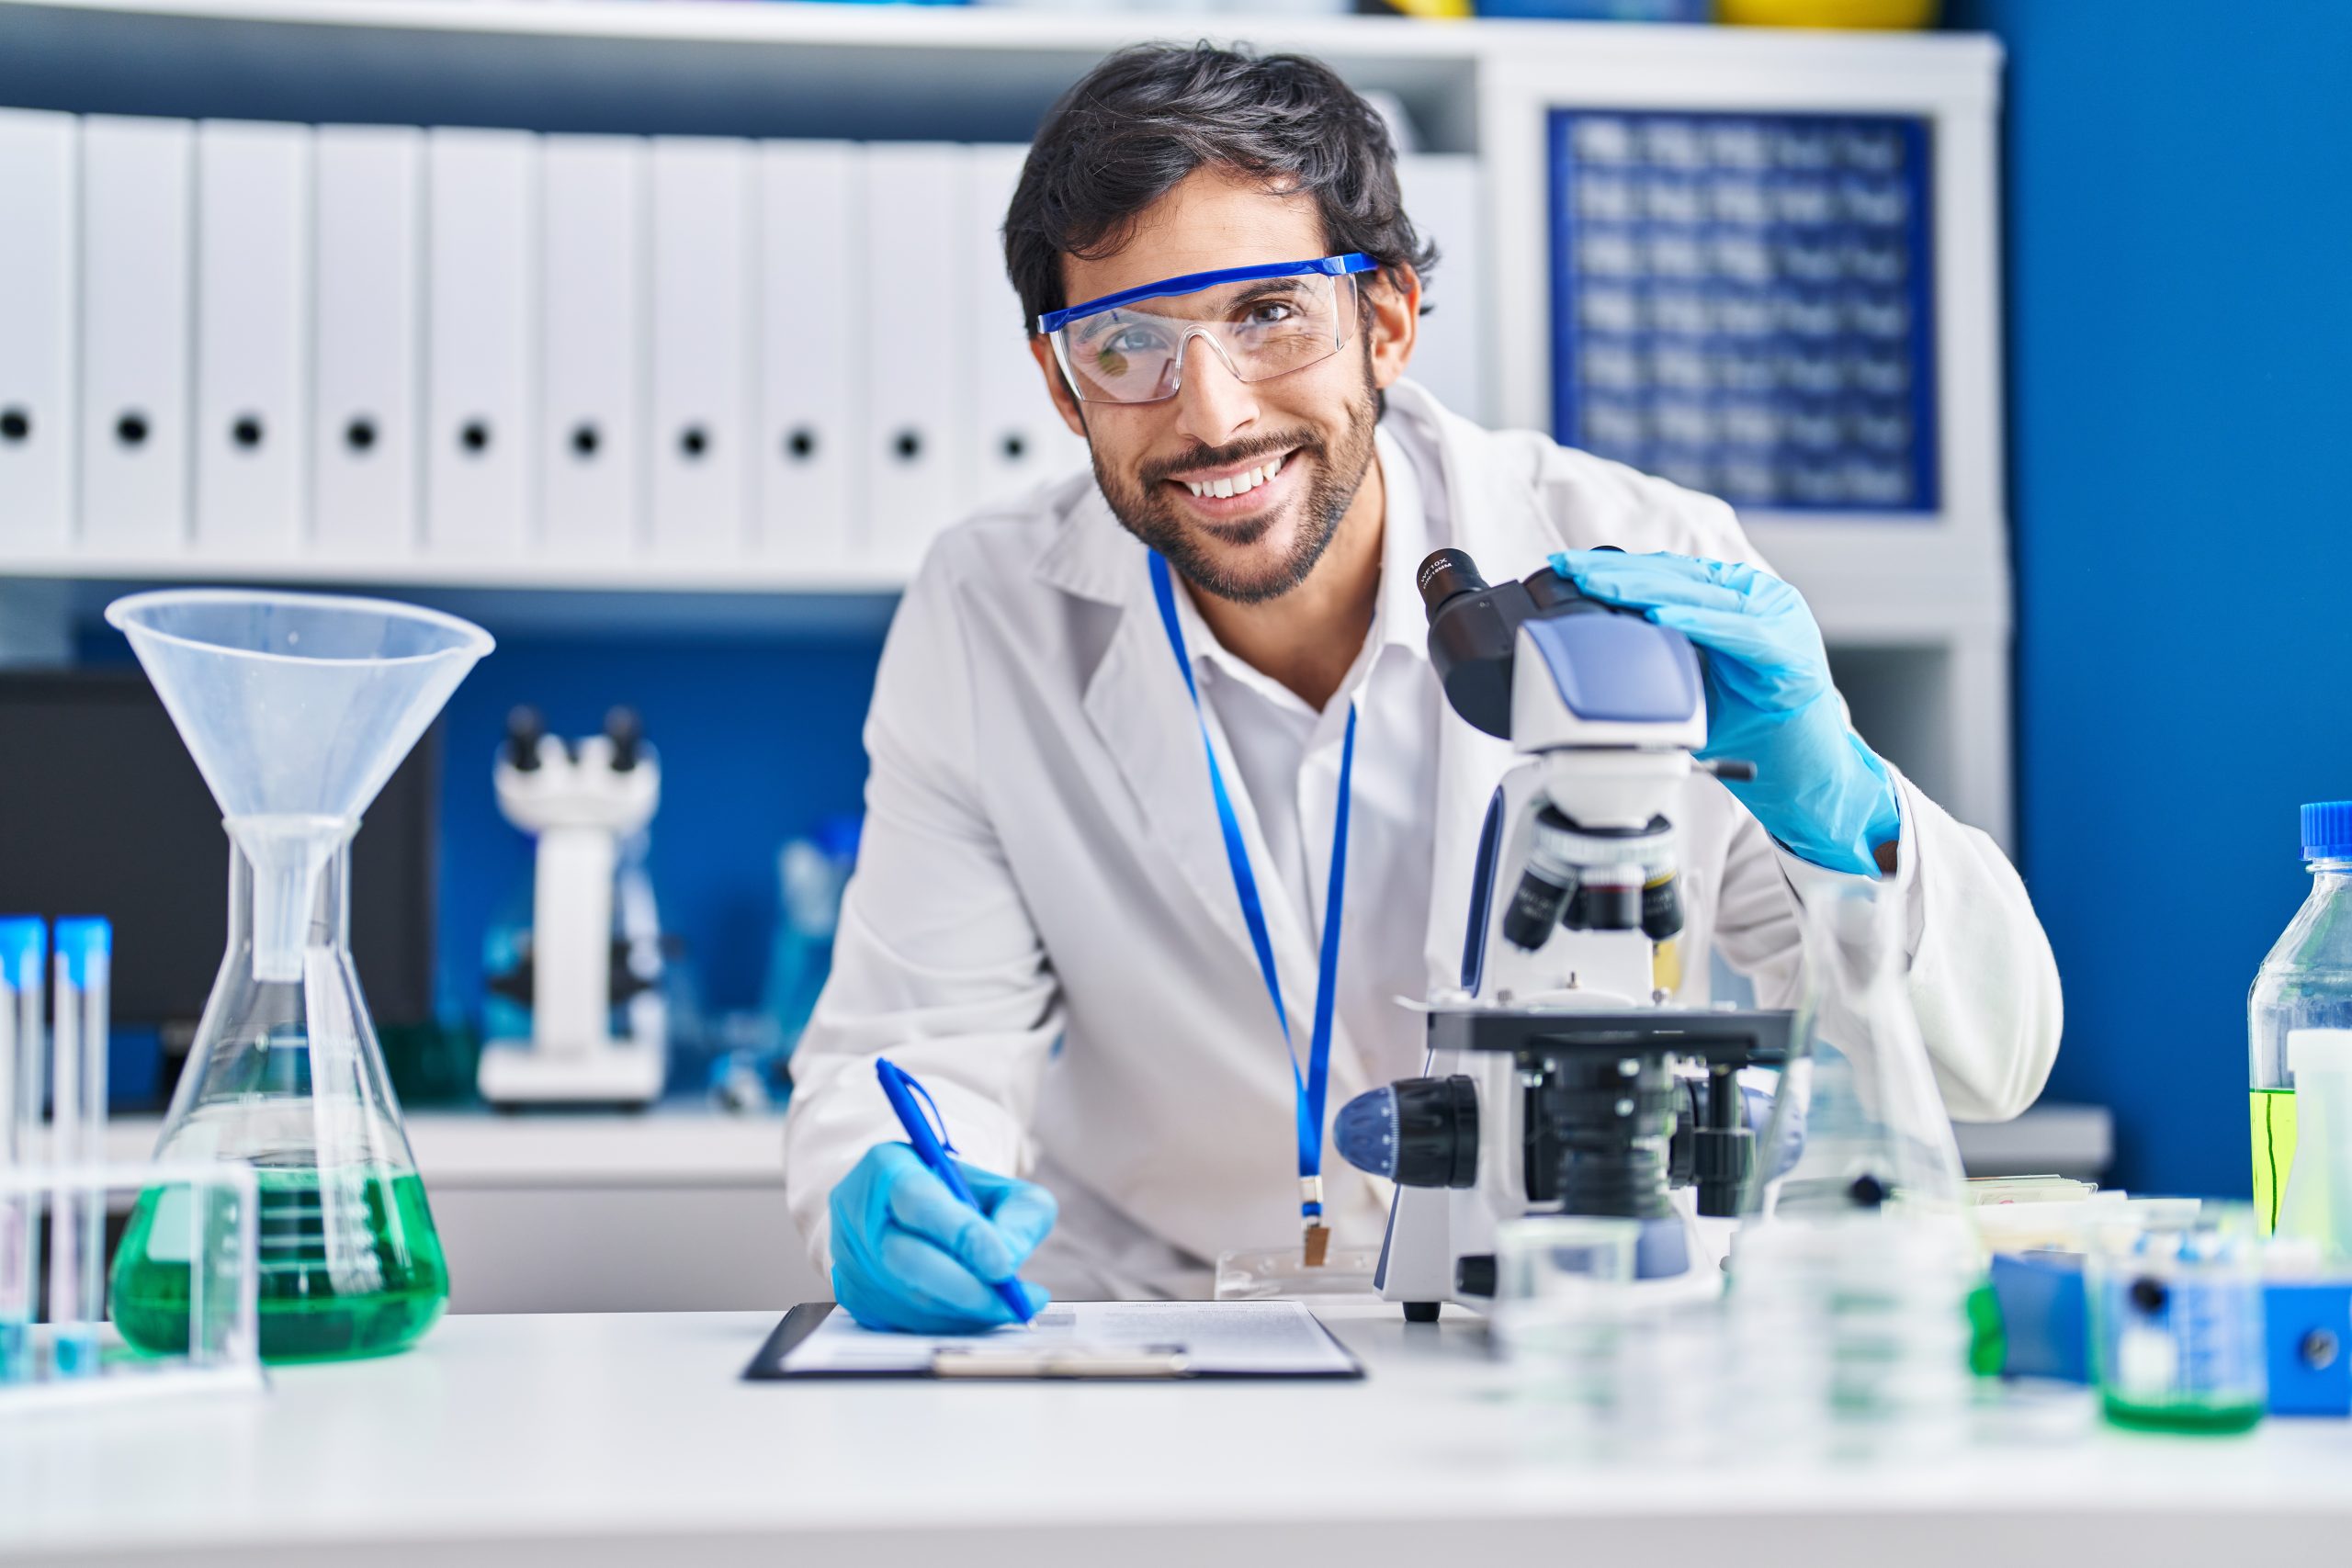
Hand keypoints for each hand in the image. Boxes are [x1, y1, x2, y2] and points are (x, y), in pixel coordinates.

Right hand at [829, 1142, 1056, 1333]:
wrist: (902, 1211)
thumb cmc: (953, 1196)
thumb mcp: (995, 1185)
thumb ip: (1017, 1212)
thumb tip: (1011, 1260)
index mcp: (889, 1167)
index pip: (920, 1202)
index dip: (962, 1236)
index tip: (1004, 1266)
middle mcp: (860, 1214)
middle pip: (907, 1259)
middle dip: (967, 1288)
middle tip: (1014, 1303)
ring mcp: (851, 1259)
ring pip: (908, 1298)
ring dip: (964, 1311)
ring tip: (1007, 1307)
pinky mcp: (854, 1296)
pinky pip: (904, 1322)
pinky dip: (950, 1323)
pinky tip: (978, 1314)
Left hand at [1550, 550, 1898, 874]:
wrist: (1806, 774)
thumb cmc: (1748, 729)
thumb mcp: (1689, 685)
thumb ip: (1657, 656)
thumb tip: (1593, 648)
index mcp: (1734, 598)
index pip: (1667, 574)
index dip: (1616, 568)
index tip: (1568, 566)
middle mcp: (1758, 598)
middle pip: (1677, 576)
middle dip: (1616, 571)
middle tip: (1568, 567)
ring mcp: (1778, 619)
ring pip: (1701, 595)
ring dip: (1644, 589)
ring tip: (1599, 585)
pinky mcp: (1789, 649)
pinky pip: (1737, 631)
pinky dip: (1697, 622)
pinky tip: (1661, 617)